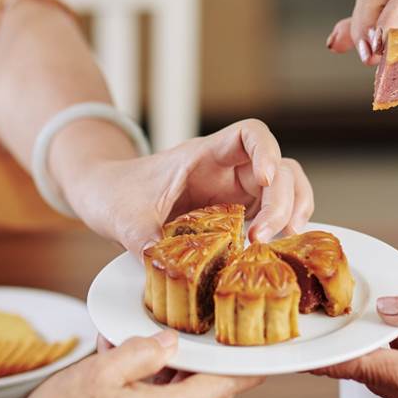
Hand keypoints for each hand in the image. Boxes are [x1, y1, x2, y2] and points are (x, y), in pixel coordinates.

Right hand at [0, 330, 262, 397]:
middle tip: (164, 328)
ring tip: (118, 348)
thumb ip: (144, 351)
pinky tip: (112, 371)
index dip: (249, 364)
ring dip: (153, 370)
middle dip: (179, 355)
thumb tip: (169, 342)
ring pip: (169, 395)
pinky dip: (141, 388)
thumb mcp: (102, 370)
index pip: (226, 385)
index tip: (269, 351)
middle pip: (194, 386)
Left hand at [66, 119, 313, 256]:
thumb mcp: (124, 218)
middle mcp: (226, 170)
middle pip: (278, 168)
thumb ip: (143, 239)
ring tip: (283, 241)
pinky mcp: (234, 215)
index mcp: (203, 156)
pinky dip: (280, 229)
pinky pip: (270, 215)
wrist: (104, 196)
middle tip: (262, 237)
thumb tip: (160, 264)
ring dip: (292, 211)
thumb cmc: (115, 193)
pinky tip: (274, 249)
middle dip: (282, 199)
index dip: (267, 151)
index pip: (250, 134)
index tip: (267, 178)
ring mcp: (233, 192)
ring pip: (284, 189)